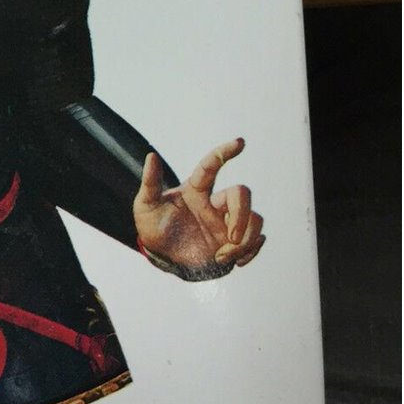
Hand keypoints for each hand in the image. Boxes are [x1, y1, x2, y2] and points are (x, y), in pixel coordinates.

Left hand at [133, 138, 264, 278]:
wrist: (163, 258)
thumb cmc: (153, 227)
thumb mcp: (145, 206)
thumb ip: (150, 182)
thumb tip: (151, 156)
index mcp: (195, 190)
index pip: (212, 165)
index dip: (225, 152)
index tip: (240, 142)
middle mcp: (215, 203)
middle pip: (241, 194)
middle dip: (241, 216)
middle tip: (230, 239)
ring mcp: (227, 222)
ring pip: (255, 218)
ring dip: (246, 240)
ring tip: (224, 257)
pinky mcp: (235, 242)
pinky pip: (257, 241)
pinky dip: (251, 252)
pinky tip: (236, 261)